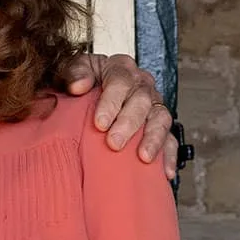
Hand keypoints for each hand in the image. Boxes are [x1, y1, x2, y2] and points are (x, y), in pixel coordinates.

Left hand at [65, 53, 177, 179]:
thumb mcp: (69, 71)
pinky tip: (165, 171)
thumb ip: (72, 74)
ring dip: (153, 139)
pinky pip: (170, 139)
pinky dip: (168, 155)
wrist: (83, 94)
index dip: (111, 102)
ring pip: (160, 119)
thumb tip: (79, 85)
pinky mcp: (158, 125)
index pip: (120, 81)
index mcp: (120, 68)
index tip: (99, 123)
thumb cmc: (77, 82)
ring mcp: (152, 105)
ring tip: (143, 157)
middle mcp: (141, 84)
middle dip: (128, 124)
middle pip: (142, 101)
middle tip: (113, 143)